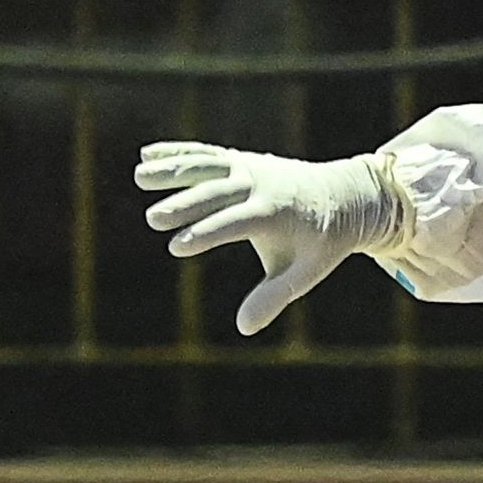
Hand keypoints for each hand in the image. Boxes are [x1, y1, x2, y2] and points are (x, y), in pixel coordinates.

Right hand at [134, 143, 403, 335]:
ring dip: (172, 169)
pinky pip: (205, 154)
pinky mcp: (239, 160)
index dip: (207, 233)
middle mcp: (260, 185)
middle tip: (153, 219)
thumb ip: (274, 298)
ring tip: (139, 176)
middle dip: (185, 205)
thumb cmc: (320, 242)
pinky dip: (177, 153)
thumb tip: (245, 328)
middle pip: (216, 193)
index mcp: (276, 212)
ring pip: (206, 166)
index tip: (178, 246)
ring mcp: (249, 168)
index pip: (236, 223)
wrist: (343, 196)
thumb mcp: (304, 273)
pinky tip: (145, 156)